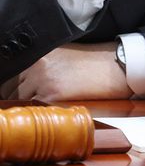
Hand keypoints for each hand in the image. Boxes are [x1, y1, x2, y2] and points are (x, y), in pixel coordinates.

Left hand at [0, 43, 130, 101]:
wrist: (113, 68)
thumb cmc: (91, 63)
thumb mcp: (62, 55)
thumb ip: (41, 64)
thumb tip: (22, 79)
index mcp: (40, 53)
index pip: (11, 73)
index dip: (11, 85)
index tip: (15, 91)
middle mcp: (38, 65)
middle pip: (10, 87)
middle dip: (18, 95)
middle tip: (30, 99)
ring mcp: (43, 81)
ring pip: (20, 100)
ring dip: (27, 104)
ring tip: (42, 104)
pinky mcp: (52, 97)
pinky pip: (34, 109)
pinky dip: (38, 112)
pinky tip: (50, 108)